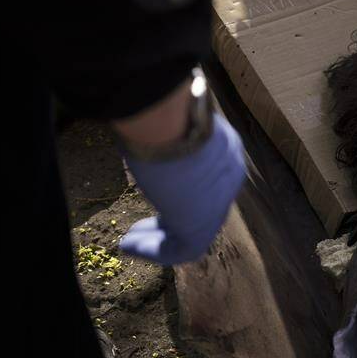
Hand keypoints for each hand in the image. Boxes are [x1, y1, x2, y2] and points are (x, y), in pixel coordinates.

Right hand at [119, 113, 246, 264]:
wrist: (166, 113)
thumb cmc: (159, 105)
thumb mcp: (169, 116)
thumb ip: (165, 127)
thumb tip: (142, 116)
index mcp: (224, 150)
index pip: (208, 180)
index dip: (181, 193)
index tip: (157, 197)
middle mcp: (227, 177)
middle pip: (202, 208)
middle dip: (171, 221)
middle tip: (143, 229)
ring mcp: (218, 201)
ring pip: (192, 232)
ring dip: (158, 241)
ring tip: (129, 243)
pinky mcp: (199, 221)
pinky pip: (182, 248)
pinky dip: (155, 251)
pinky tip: (129, 247)